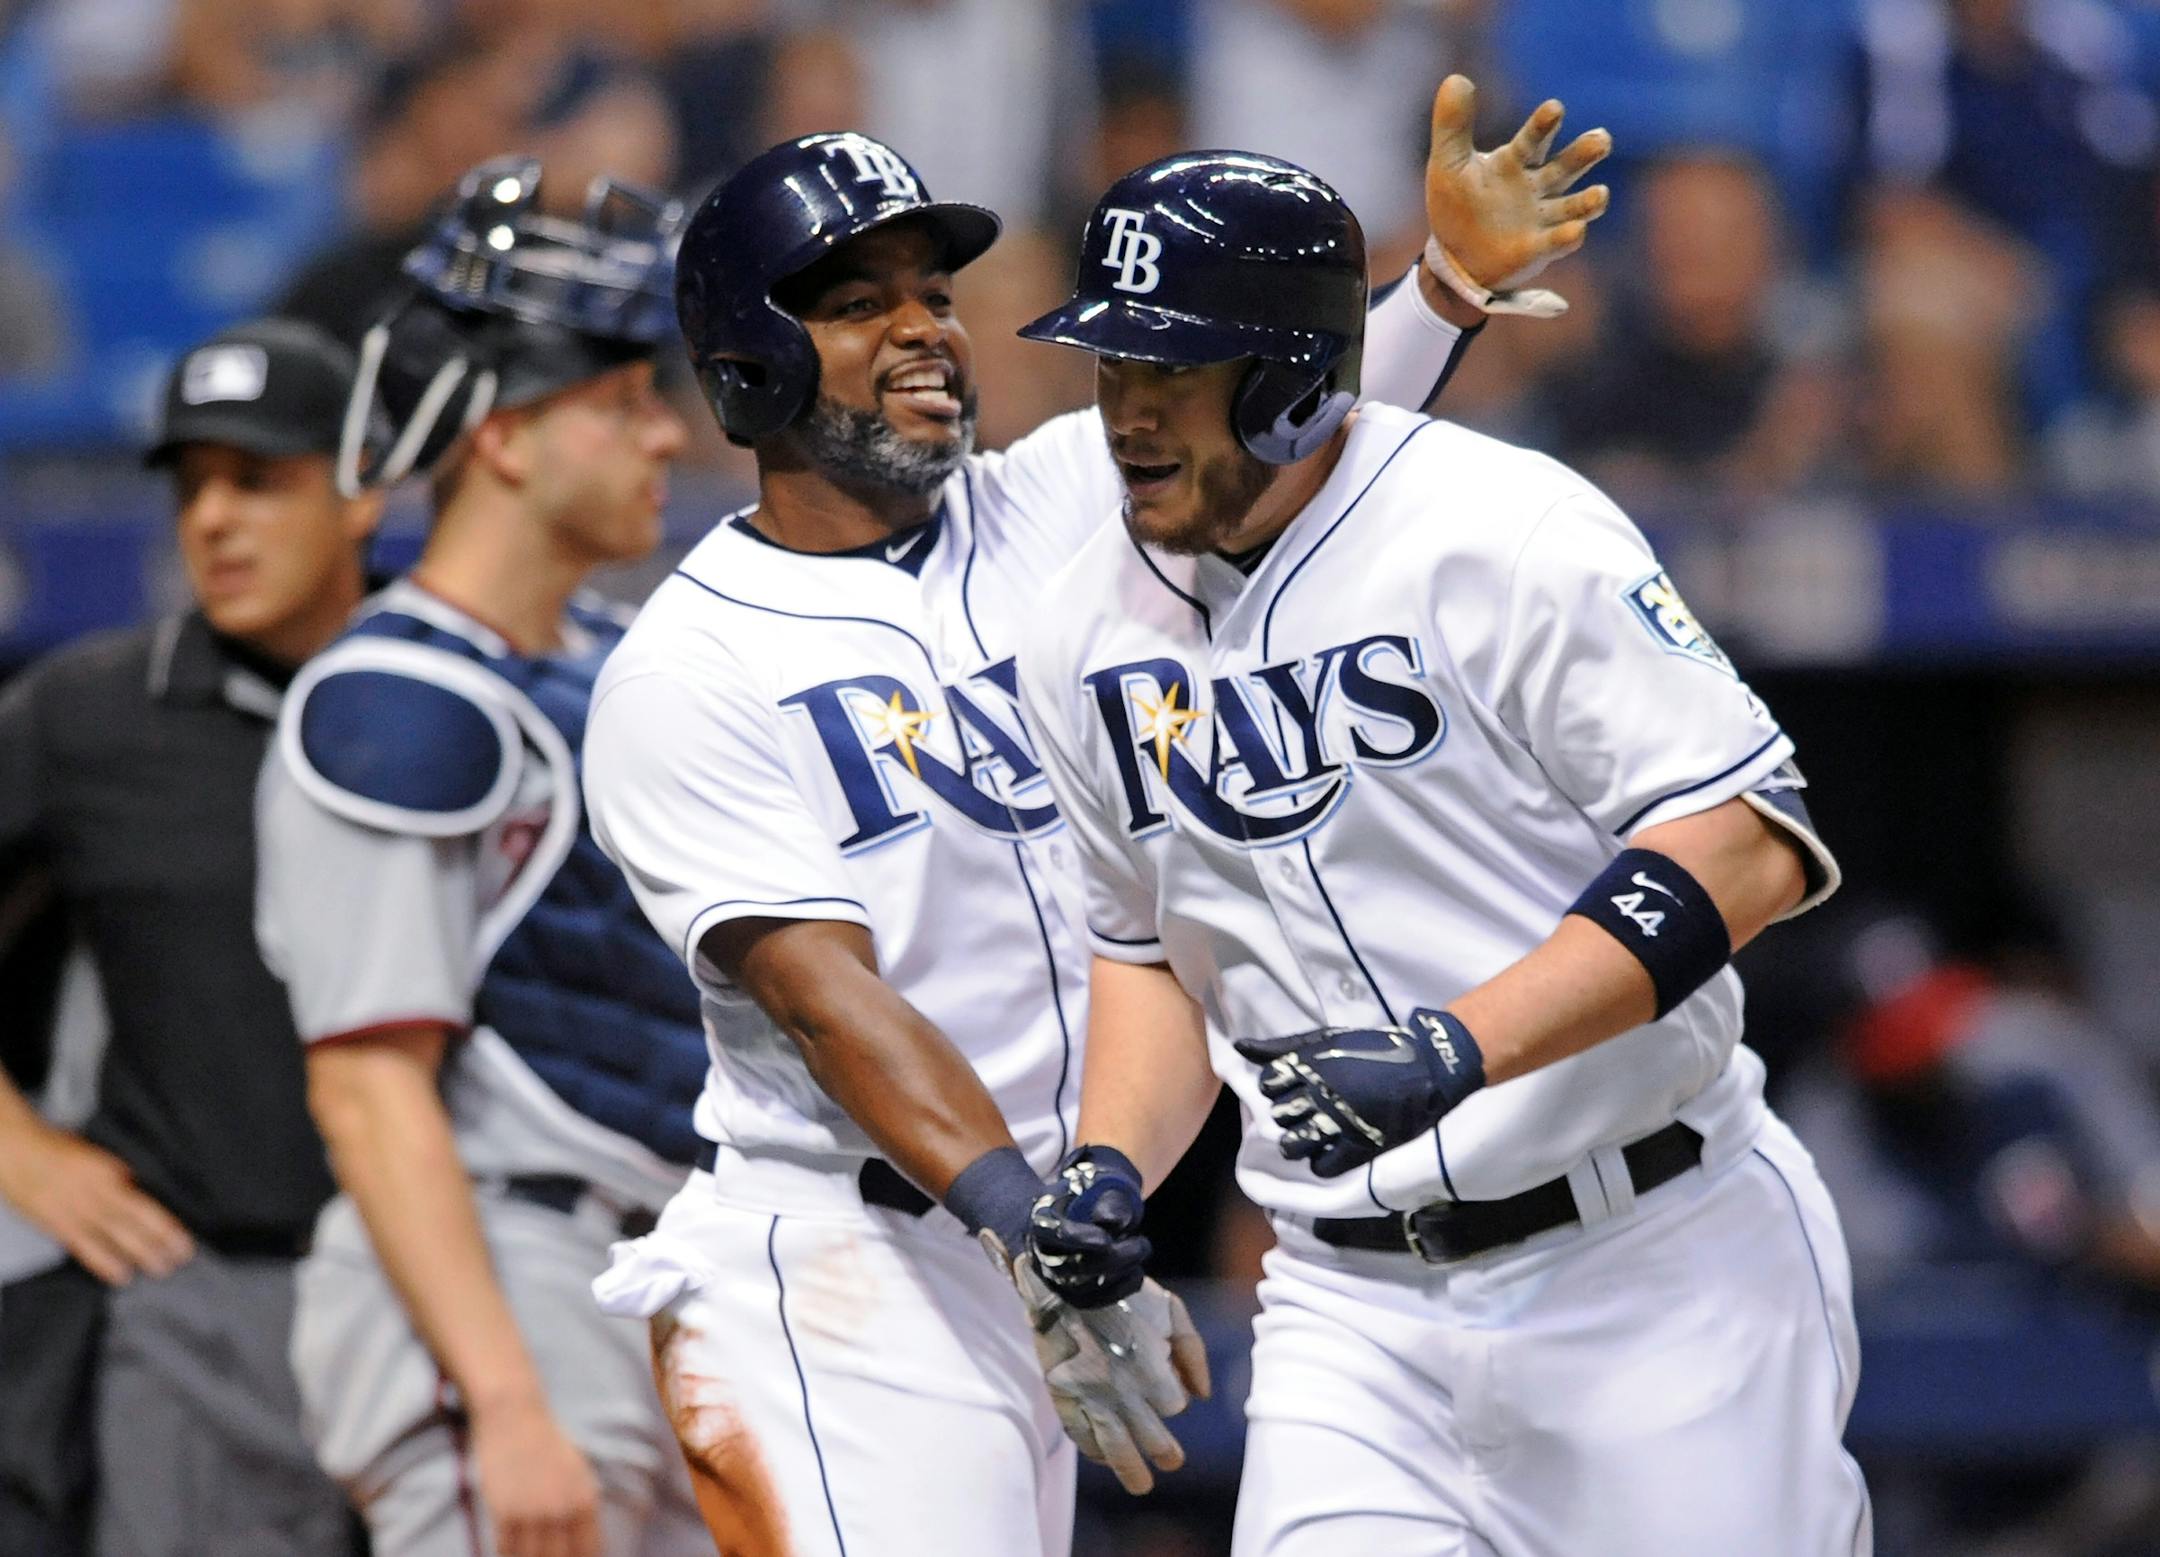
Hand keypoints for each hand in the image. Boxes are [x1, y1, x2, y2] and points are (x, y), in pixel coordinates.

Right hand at [0, 1116, 192, 1284]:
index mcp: (109, 1173)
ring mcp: (75, 1211)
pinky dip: (103, 1262)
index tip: (184, 1239)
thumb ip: (119, 1175)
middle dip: (159, 1243)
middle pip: (133, 1223)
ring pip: (112, 1237)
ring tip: (160, 1269)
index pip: (144, 1205)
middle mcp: (95, 1194)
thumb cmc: (59, 1151)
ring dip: (138, 1255)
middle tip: (181, 1258)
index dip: (165, 1225)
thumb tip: (140, 1191)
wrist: (17, 1152)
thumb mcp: (98, 1156)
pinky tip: (120, 1275)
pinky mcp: (57, 1225)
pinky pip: (84, 1247)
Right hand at [468, 1394, 603, 1556]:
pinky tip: (509, 1555)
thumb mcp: (578, 1474)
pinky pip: (506, 1551)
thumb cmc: (547, 1444)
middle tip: (547, 1556)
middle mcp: (563, 1511)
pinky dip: (507, 1556)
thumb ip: (581, 1511)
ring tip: (530, 1555)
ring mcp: (533, 1514)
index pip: (589, 1553)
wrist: (514, 1417)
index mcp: (586, 1501)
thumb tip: (585, 1547)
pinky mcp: (504, 1513)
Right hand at [984, 1233, 1210, 1494]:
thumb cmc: (1127, 1293)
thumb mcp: (1172, 1311)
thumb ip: (1193, 1352)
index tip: (1166, 1387)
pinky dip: (1093, 1450)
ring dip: (1131, 1470)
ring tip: (1142, 1485)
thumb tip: (1202, 1396)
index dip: (1172, 1399)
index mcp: (1152, 1370)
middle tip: (1172, 1461)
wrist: (1072, 1277)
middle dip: (1165, 1452)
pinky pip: (1080, 1435)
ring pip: (1116, 1449)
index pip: (1173, 1407)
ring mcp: (1090, 1396)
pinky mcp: (1063, 1394)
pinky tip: (1103, 1457)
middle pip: (1151, 1438)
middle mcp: (1123, 1391)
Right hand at [1027, 1145, 1149, 1308]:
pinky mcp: (1072, 1295)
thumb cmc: (1091, 1197)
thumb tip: (1113, 1221)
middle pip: (1069, 1266)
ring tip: (1141, 1251)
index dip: (1077, 1238)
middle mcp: (1041, 1253)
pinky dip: (1118, 1290)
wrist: (1081, 1213)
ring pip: (1082, 1288)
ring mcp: (1054, 1278)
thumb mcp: (1103, 1187)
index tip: (1106, 1239)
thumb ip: (1110, 1200)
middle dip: (1111, 1258)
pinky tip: (1136, 1272)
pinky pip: (1092, 1302)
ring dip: (1118, 1273)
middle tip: (1143, 1244)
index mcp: (1042, 1219)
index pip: (1052, 1233)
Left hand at [1233, 1008, 1485, 1177]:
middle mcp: (1318, 1093)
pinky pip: (1322, 1166)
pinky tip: (1329, 1151)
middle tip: (1306, 1110)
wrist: (1427, 1068)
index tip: (1290, 1086)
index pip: (1269, 1082)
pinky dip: (1321, 1161)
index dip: (1276, 1085)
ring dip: (1298, 1141)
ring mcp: (1337, 1122)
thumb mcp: (1326, 1038)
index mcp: (1310, 1063)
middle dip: (1288, 1113)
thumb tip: (1239, 1045)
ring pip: (1293, 1144)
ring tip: (1311, 1135)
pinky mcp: (1358, 1145)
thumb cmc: (1374, 1049)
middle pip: (1279, 1114)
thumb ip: (1281, 1045)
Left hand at [1423, 74, 1610, 308]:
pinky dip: (1569, 236)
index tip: (1555, 109)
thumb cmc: (1457, 207)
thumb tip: (1456, 77)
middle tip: (1602, 139)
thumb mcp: (1448, 165)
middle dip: (1584, 153)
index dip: (1544, 125)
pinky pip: (1558, 241)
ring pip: (1574, 205)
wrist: (1455, 258)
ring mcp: (1542, 218)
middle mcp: (1537, 186)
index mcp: (1515, 162)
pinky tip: (1577, 230)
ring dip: (1590, 201)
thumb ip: (1452, 125)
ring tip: (1600, 195)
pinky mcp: (1540, 248)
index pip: (1534, 138)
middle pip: (1567, 166)